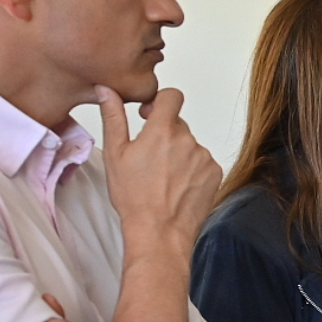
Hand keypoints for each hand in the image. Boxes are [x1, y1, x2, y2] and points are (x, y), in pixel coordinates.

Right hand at [97, 85, 220, 249]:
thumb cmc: (135, 198)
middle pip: (178, 124)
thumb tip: (106, 90)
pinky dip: (191, 169)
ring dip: (178, 153)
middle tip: (149, 158)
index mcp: (162, 131)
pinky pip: (202, 162)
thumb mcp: (115, 154)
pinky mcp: (215, 173)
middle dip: (164, 134)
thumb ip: (113, 117)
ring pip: (189, 145)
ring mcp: (204, 157)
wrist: (160, 231)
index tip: (150, 113)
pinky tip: (177, 185)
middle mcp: (187, 140)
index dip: (160, 101)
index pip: (172, 96)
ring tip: (162, 177)